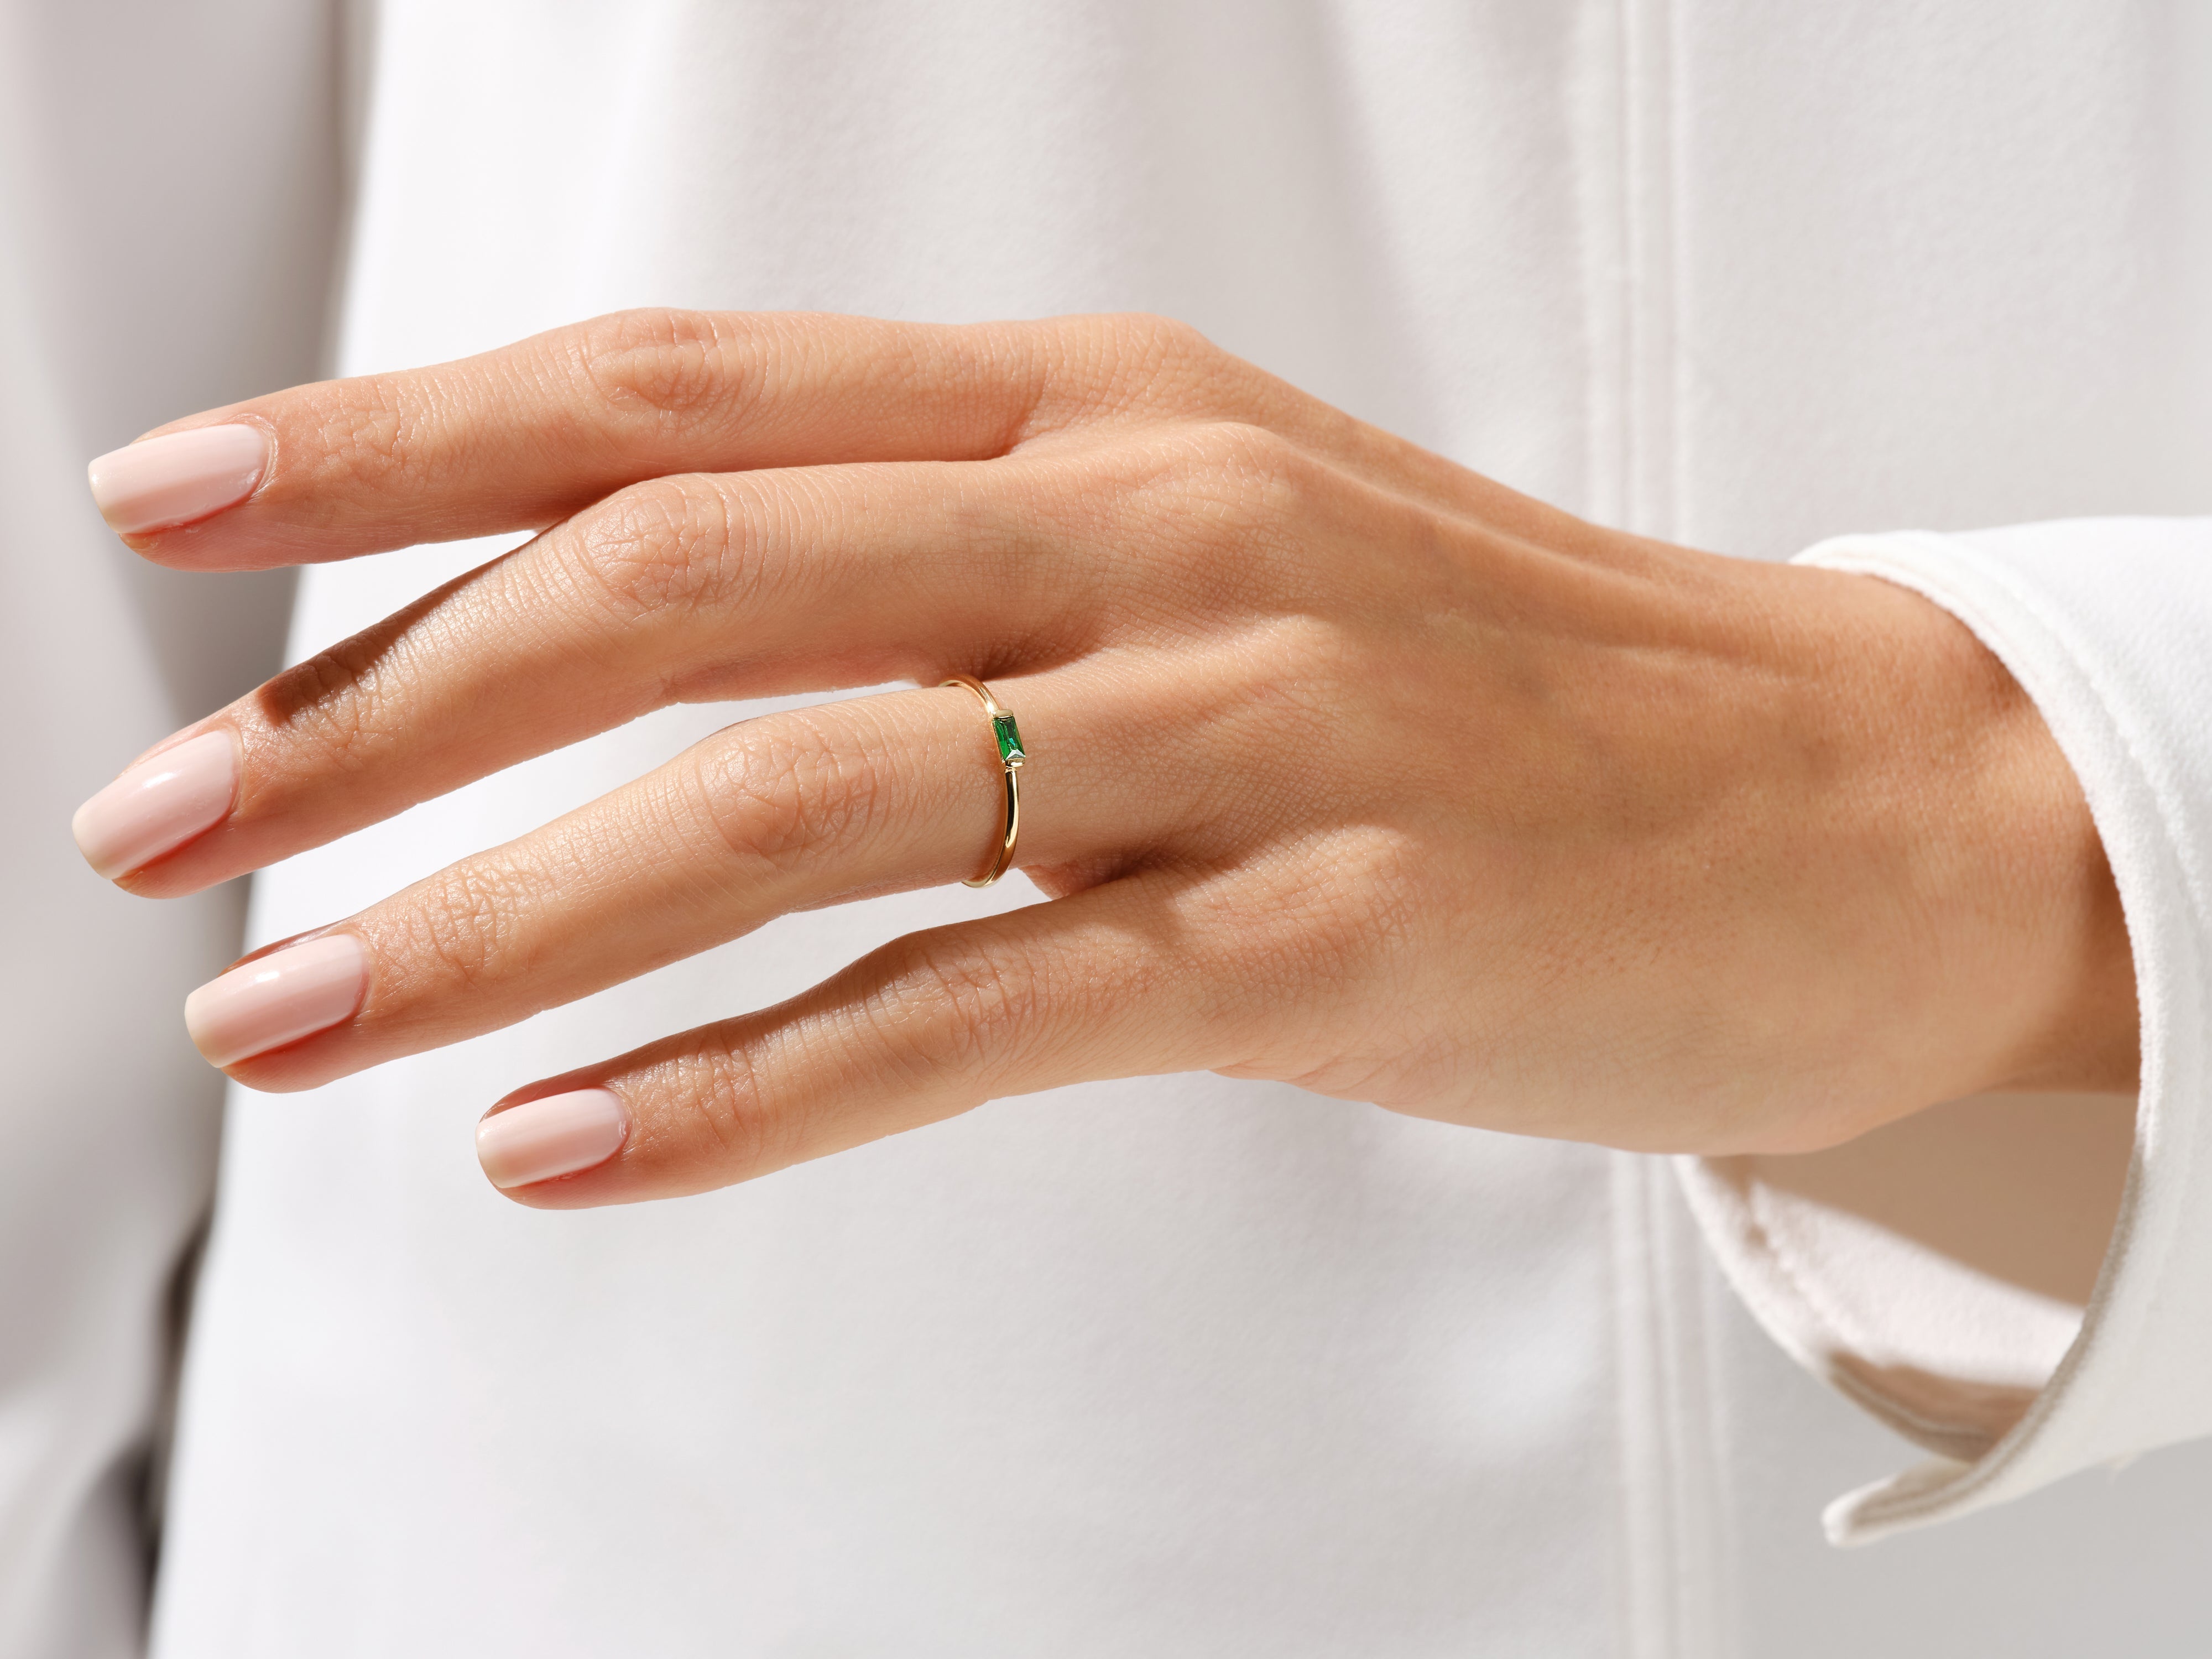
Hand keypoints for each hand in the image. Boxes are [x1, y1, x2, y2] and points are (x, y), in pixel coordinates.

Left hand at [73, 311, 2135, 1203]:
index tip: (172, 513)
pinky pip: (974, 1012)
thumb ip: (932, 570)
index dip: (389, 441)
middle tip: (164, 827)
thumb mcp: (1190, 539)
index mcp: (1094, 401)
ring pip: (793, 800)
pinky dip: (747, 1087)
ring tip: (294, 1015)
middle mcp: (1150, 526)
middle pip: (679, 580)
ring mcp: (1247, 731)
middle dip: (375, 701)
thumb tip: (618, 645)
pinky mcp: (1325, 936)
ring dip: (503, 916)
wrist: (1822, 793)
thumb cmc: (1478, 672)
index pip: (669, 395)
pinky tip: (572, 1146)